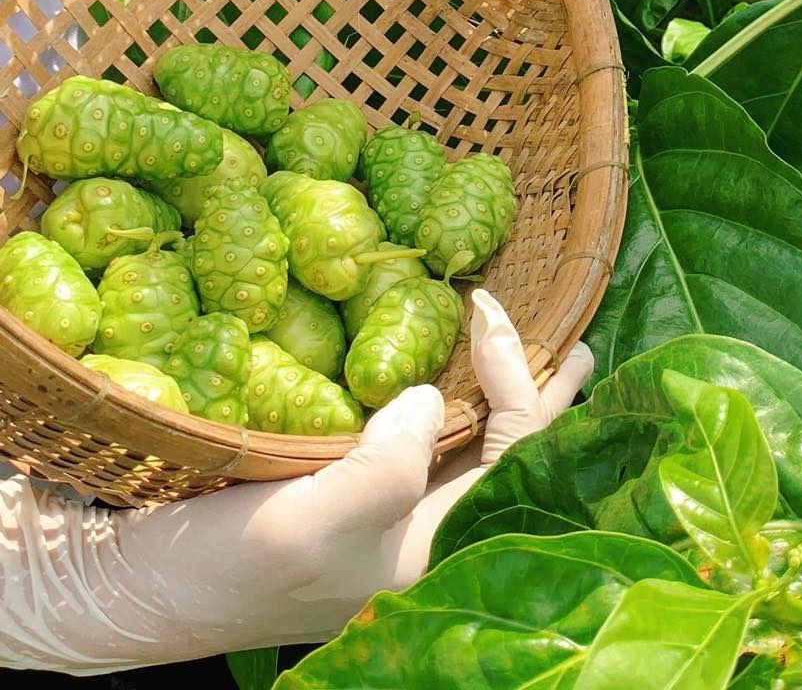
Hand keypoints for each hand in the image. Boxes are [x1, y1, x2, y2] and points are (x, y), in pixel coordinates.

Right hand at [0, 294, 591, 671]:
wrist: (134, 587)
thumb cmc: (225, 570)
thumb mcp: (310, 527)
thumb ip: (386, 467)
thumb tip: (433, 395)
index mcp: (434, 550)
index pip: (514, 455)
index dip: (520, 380)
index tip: (487, 306)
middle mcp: (424, 532)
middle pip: (511, 456)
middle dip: (545, 396)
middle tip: (577, 342)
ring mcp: (388, 514)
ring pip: (470, 447)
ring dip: (501, 393)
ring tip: (536, 353)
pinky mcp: (347, 492)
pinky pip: (418, 439)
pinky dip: (443, 397)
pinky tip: (442, 369)